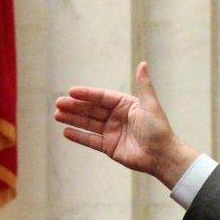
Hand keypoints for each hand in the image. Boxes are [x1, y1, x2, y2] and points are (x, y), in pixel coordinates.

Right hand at [53, 62, 199, 188]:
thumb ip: (144, 85)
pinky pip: (90, 140)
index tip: (71, 91)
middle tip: (58, 103)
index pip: (102, 97)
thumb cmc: (159, 129)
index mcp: (125, 105)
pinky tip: (65, 131)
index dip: (87, 94)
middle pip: (92, 109)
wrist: (162, 156)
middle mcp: (116, 117)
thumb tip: (143, 63)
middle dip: (75, 106)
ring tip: (57, 114)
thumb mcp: (150, 105)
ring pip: (88, 123)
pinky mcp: (109, 147)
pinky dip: (78, 136)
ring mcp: (112, 132)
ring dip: (73, 119)